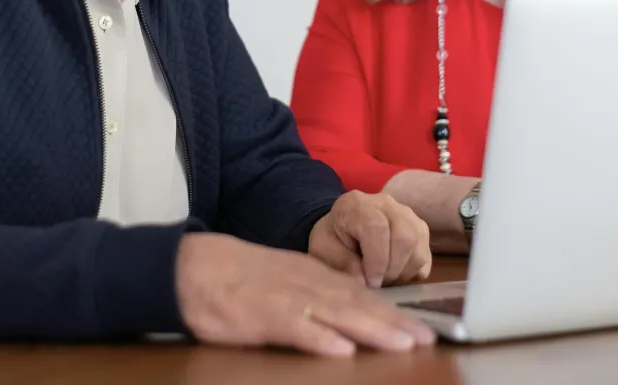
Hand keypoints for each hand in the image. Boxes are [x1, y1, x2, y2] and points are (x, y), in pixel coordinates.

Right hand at [175, 232, 435, 357]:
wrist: (191, 267)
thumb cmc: (235, 275)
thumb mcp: (282, 278)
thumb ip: (314, 291)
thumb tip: (348, 311)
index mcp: (311, 274)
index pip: (360, 294)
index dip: (393, 312)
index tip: (422, 328)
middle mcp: (305, 284)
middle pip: (358, 304)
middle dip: (394, 323)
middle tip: (427, 338)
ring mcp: (285, 299)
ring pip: (336, 314)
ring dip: (371, 329)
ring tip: (401, 344)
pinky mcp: (261, 316)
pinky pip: (295, 328)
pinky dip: (319, 338)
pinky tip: (341, 350)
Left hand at [308, 191, 431, 287]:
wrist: (343, 226)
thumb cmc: (333, 238)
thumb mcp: (324, 249)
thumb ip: (341, 262)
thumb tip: (364, 282)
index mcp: (358, 204)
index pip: (377, 228)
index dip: (376, 261)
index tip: (370, 283)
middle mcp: (388, 205)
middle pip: (404, 239)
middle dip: (391, 271)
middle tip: (376, 285)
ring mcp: (409, 216)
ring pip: (418, 251)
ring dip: (401, 274)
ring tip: (382, 280)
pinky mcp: (421, 232)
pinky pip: (425, 259)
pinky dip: (411, 274)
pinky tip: (394, 275)